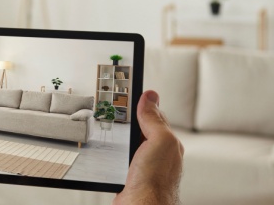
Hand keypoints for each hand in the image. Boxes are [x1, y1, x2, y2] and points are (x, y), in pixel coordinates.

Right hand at [114, 90, 182, 204]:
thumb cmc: (155, 182)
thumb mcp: (160, 141)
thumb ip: (155, 120)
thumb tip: (150, 97)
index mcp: (167, 144)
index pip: (154, 116)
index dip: (142, 104)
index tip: (129, 92)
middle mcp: (156, 155)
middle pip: (139, 129)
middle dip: (129, 120)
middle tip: (115, 108)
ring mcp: (142, 166)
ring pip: (127, 144)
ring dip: (118, 138)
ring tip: (108, 128)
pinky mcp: (128, 176)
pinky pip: (118, 159)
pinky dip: (111, 154)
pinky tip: (106, 152)